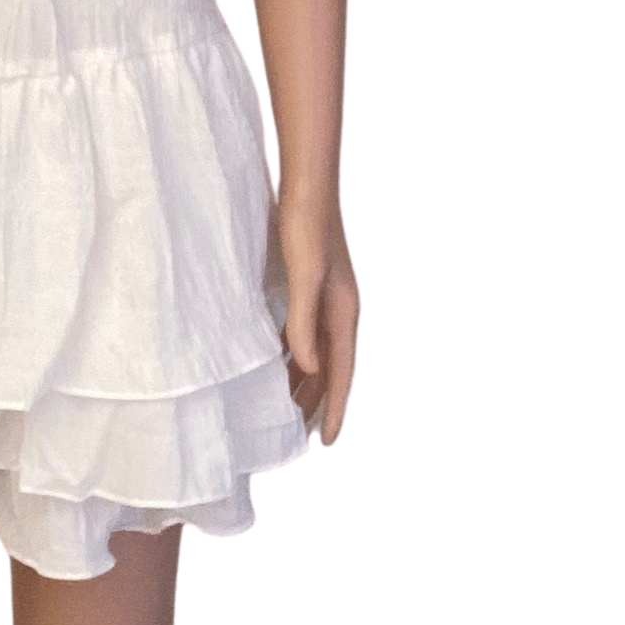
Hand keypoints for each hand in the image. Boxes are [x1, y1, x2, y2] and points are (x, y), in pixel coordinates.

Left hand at [276, 187, 360, 446]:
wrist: (310, 181)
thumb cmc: (305, 225)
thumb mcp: (302, 276)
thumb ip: (303, 322)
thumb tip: (306, 369)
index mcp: (344, 311)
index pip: (342, 372)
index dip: (336, 409)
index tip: (328, 443)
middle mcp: (342, 307)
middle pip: (334, 366)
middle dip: (323, 400)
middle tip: (307, 434)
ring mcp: (330, 294)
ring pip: (321, 349)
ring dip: (309, 378)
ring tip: (293, 406)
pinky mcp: (315, 281)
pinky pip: (308, 330)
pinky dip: (298, 352)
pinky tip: (281, 358)